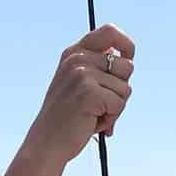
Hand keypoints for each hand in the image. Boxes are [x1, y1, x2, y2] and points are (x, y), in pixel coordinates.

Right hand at [23, 24, 134, 166]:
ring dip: (115, 107)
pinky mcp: (89, 92)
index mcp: (74, 53)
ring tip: (93, 115)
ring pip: (125, 89)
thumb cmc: (67, 117)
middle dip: (120, 89)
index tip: (128, 58)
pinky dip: (111, 118)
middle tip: (101, 104)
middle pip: (126, 66)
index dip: (127, 45)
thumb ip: (96, 67)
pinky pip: (119, 104)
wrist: (47, 143)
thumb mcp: (76, 83)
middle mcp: (77, 59)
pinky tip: (93, 123)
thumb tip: (126, 57)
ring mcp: (82, 74)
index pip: (110, 32)